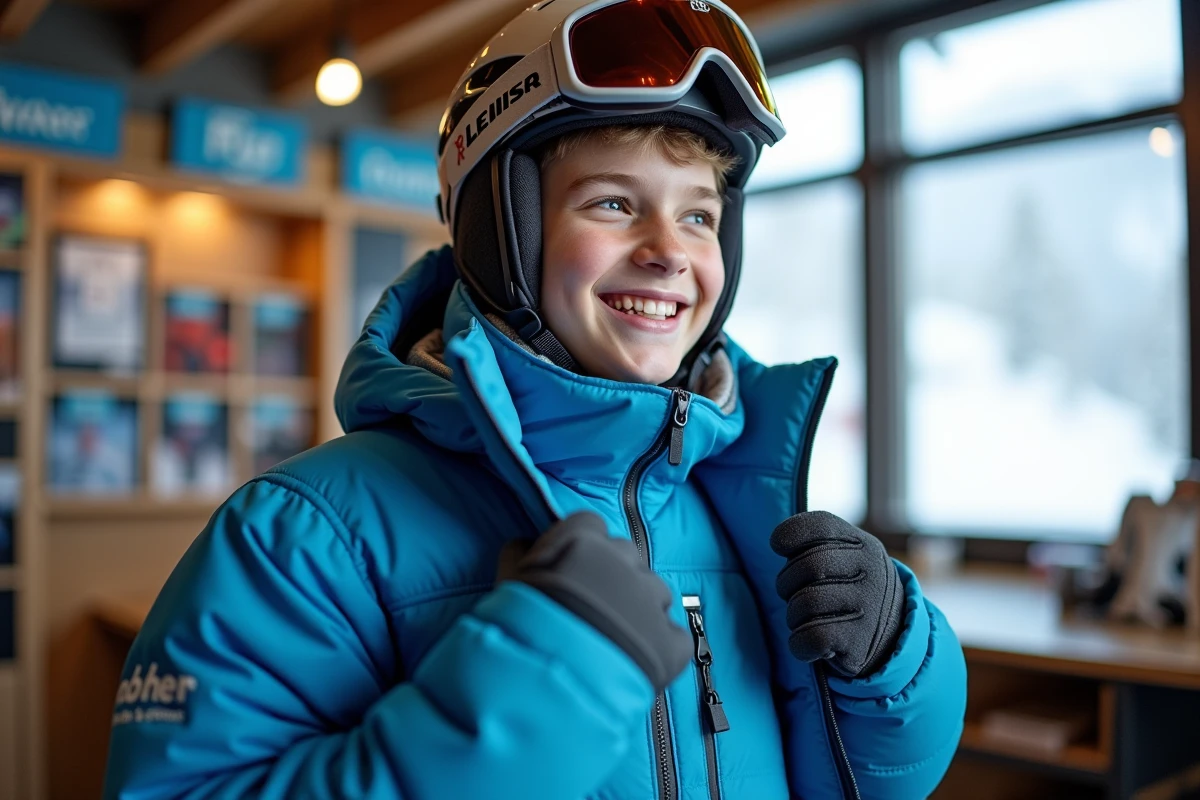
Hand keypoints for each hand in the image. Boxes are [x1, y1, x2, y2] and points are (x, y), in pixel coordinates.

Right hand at [498, 512, 692, 692]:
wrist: (552, 682)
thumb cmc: (522, 627)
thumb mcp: (507, 583)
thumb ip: (518, 556)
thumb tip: (522, 544)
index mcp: (584, 540)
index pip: (588, 525)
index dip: (578, 548)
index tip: (566, 569)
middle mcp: (624, 560)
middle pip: (624, 556)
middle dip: (610, 577)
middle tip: (588, 609)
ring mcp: (652, 599)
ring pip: (653, 593)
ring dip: (637, 610)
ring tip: (610, 639)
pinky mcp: (671, 640)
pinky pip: (673, 636)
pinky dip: (659, 647)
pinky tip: (635, 662)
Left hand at [770, 511, 903, 677]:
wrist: (888, 637)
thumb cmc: (847, 588)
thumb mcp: (843, 555)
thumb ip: (814, 542)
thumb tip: (780, 541)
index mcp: (863, 545)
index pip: (821, 525)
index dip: (790, 534)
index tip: (779, 547)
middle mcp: (872, 572)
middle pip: (808, 566)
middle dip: (786, 582)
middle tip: (791, 592)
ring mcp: (869, 607)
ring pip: (805, 604)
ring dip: (792, 615)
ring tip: (805, 619)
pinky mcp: (860, 642)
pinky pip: (809, 637)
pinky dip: (799, 644)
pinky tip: (809, 643)